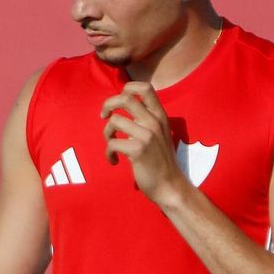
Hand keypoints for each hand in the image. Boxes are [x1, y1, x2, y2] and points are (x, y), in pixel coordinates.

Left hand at [101, 83, 187, 206]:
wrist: (170, 186)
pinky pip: (112, 143)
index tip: (118, 103)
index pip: (145, 87)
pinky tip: (114, 161)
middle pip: (124, 98)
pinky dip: (108, 153)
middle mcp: (154, 121)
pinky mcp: (138, 150)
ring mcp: (147, 135)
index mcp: (160, 115)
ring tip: (112, 145)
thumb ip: (146, 120)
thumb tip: (122, 110)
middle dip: (108, 104)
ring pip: (114, 121)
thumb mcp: (159, 135)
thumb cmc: (161, 162)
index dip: (127, 88)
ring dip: (106, 134)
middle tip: (103, 116)